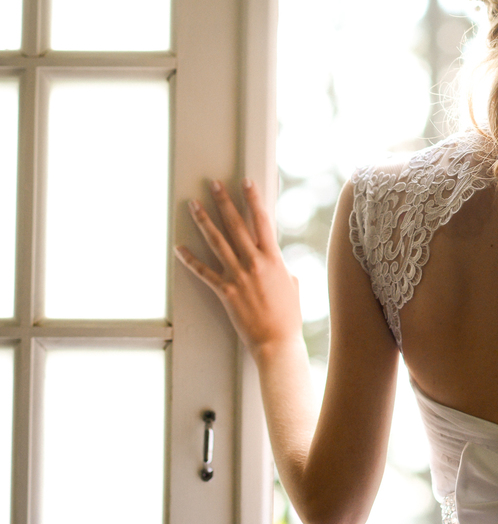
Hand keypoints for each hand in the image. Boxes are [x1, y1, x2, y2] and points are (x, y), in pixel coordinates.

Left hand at [175, 179, 302, 359]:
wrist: (277, 340)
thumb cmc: (288, 315)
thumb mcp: (292, 284)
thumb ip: (281, 267)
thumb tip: (276, 261)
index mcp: (274, 258)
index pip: (262, 220)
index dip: (253, 199)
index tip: (246, 182)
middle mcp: (255, 262)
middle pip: (236, 224)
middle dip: (223, 201)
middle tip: (213, 184)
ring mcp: (238, 276)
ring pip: (217, 241)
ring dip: (203, 221)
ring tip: (193, 205)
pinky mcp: (224, 291)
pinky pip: (203, 271)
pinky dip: (190, 259)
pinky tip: (179, 247)